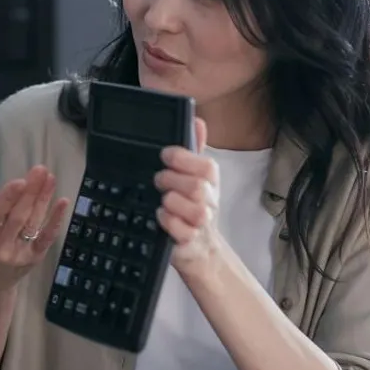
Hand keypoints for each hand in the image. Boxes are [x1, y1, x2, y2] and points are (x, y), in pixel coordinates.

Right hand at [0, 165, 69, 297]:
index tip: (20, 181)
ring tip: (50, 177)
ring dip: (43, 200)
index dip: (7, 199)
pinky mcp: (32, 259)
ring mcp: (17, 255)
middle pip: (17, 217)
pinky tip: (62, 202)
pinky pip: (46, 239)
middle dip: (30, 193)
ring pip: (32, 224)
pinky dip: (55, 221)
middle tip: (40, 169)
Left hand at [155, 117, 223, 275]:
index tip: (165, 155)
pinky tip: (161, 217)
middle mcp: (209, 201)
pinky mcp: (190, 242)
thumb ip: (194, 150)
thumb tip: (197, 120)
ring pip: (194, 209)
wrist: (198, 249)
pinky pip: (181, 230)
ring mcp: (201, 223)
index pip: (206, 165)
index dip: (183, 158)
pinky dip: (168, 221)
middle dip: (172, 180)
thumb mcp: (194, 177)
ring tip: (163, 201)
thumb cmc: (192, 208)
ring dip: (172, 202)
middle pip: (198, 186)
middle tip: (159, 180)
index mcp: (210, 182)